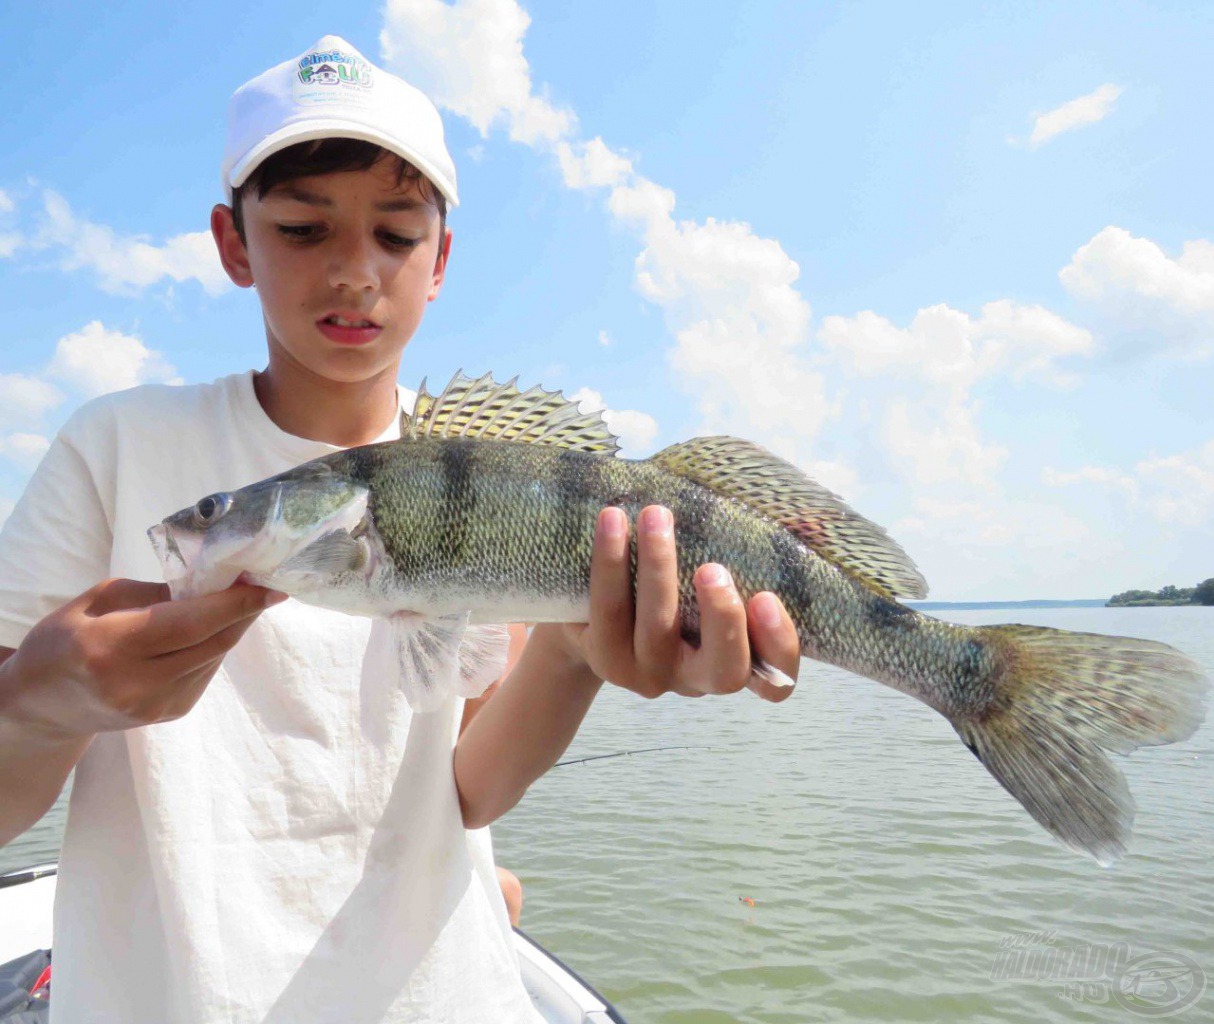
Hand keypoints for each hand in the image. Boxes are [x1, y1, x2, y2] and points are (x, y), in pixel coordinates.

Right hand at [2, 578, 285, 739]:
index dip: (234, 604)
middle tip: (265, 584)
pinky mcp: (169, 714)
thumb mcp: (99, 600)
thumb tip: (216, 583)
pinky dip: (215, 645)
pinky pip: (206, 671)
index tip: (268, 585)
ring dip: (233, 627)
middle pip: (211, 643)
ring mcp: (154, 706)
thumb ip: (158, 593)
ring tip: (243, 598)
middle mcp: (134, 684)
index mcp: (109, 648)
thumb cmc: (66, 638)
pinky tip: (213, 628)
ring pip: (214, 657)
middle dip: (244, 611)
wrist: (44, 704)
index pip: (188, 624)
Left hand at [550, 505, 800, 701]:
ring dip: (659, 567)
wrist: (594, 615)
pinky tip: (613, 519)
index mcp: (736, 661)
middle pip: (724, 671)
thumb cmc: (672, 586)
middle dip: (723, 619)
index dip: (779, 646)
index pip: (776, 681)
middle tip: (712, 568)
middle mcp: (696, 678)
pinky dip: (611, 562)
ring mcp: (649, 674)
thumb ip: (746, 558)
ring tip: (656, 515)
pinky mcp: (606, 658)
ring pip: (657, 631)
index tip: (766, 597)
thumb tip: (795, 510)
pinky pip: (609, 610)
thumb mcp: (710, 578)